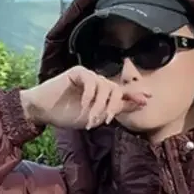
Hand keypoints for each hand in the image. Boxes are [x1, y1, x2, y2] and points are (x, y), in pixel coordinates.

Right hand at [19, 67, 147, 129]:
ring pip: (105, 88)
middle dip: (112, 107)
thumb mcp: (96, 117)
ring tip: (90, 119)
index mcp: (103, 93)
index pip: (123, 92)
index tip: (148, 99)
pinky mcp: (78, 72)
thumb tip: (140, 103)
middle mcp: (98, 83)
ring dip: (99, 106)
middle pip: (116, 90)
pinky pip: (91, 81)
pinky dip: (89, 95)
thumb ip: (117, 109)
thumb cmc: (67, 114)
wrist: (45, 110)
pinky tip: (83, 104)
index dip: (135, 94)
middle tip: (105, 121)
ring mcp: (88, 76)